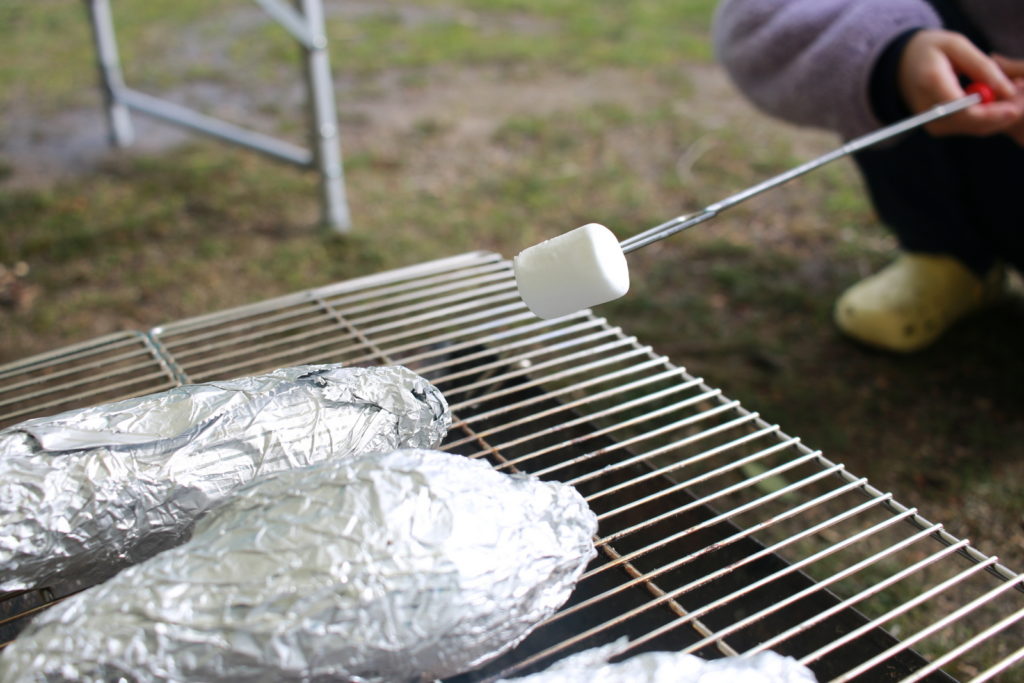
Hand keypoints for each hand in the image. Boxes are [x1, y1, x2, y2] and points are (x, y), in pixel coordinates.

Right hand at [899, 29, 1023, 142]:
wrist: (901, 66)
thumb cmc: (931, 50)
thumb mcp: (957, 45)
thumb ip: (983, 67)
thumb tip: (1008, 91)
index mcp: (931, 83)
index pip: (964, 110)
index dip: (992, 113)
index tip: (1015, 107)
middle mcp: (928, 110)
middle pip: (971, 124)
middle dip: (1001, 115)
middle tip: (1020, 98)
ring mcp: (931, 123)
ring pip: (974, 128)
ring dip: (997, 115)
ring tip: (1008, 93)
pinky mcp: (937, 128)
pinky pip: (969, 127)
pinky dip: (987, 116)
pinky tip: (993, 101)